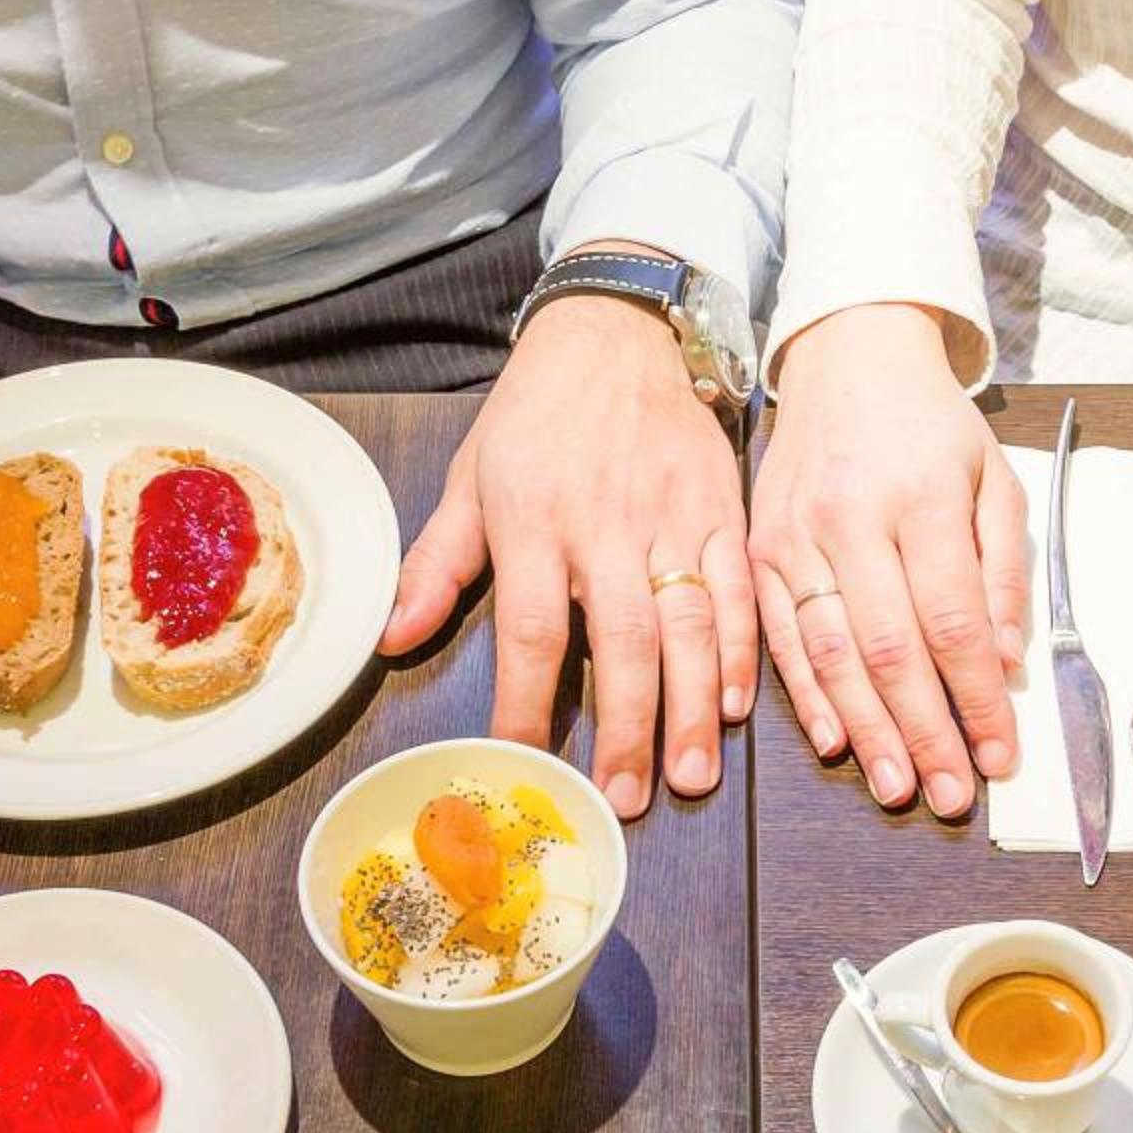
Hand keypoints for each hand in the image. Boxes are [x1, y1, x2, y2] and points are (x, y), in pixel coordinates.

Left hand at [380, 279, 751, 818]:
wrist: (613, 333)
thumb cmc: (534, 415)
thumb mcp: (471, 479)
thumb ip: (437, 563)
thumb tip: (391, 641)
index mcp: (535, 523)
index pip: (531, 631)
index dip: (526, 704)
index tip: (523, 762)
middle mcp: (607, 526)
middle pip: (622, 643)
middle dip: (627, 729)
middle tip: (626, 799)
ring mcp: (672, 519)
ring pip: (690, 626)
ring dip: (690, 709)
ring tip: (687, 776)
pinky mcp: (721, 510)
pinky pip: (737, 591)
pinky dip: (741, 652)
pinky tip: (732, 707)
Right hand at [749, 303, 1025, 818]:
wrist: (847, 358)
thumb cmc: (931, 425)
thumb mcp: (994, 478)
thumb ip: (1001, 571)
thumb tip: (1003, 661)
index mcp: (920, 499)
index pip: (952, 620)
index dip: (976, 698)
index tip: (999, 755)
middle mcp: (851, 520)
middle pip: (889, 648)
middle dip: (924, 732)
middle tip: (950, 795)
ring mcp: (795, 536)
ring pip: (829, 653)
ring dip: (865, 730)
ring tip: (899, 786)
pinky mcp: (759, 549)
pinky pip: (780, 637)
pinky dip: (806, 696)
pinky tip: (833, 742)